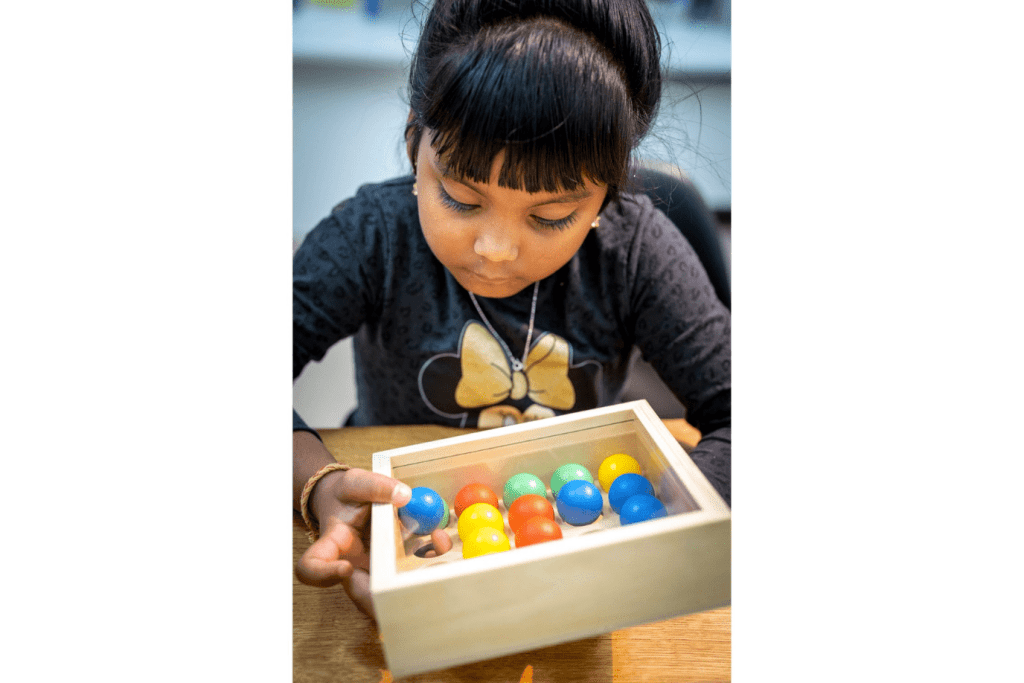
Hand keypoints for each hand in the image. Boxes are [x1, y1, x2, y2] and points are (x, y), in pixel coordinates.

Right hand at [295, 467, 451, 621]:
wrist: (351, 503)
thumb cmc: (347, 495)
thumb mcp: (356, 482)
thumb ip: (376, 486)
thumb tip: (405, 495)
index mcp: (331, 544)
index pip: (312, 567)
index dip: (323, 574)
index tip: (346, 566)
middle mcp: (348, 566)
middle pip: (358, 594)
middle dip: (387, 596)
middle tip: (413, 582)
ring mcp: (370, 573)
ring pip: (388, 593)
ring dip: (415, 580)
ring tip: (438, 544)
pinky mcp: (390, 572)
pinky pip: (407, 580)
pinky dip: (427, 566)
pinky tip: (440, 542)